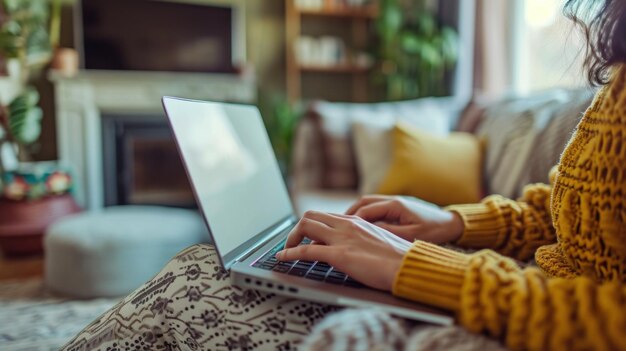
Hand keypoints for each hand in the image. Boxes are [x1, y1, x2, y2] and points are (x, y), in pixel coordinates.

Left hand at [276, 211, 410, 290]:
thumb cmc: (399, 258)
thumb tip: (355, 248)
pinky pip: (306, 250)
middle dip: (296, 229)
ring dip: (290, 239)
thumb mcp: (378, 241)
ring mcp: (342, 238)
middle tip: (292, 243)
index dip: (311, 225)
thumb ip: (363, 239)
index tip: (306, 236)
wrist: (409, 266)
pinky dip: (290, 254)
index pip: (325, 215)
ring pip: (305, 227)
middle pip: (310, 216)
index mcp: (356, 221)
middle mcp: (346, 225)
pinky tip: (283, 259)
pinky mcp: (339, 255)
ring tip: (285, 251)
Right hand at [346, 195, 463, 243]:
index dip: (351, 221)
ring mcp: (395, 202)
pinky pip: (376, 208)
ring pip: (368, 204)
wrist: (452, 223)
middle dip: (348, 214)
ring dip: (355, 214)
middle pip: (363, 203)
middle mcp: (393, 200)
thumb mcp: (411, 235)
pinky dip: (365, 215)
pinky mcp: (398, 207)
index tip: (341, 231)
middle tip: (337, 227)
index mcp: (395, 205)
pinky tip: (361, 227)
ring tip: (345, 227)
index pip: (365, 210)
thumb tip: (367, 233)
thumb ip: (388, 233)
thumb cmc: (434, 230)